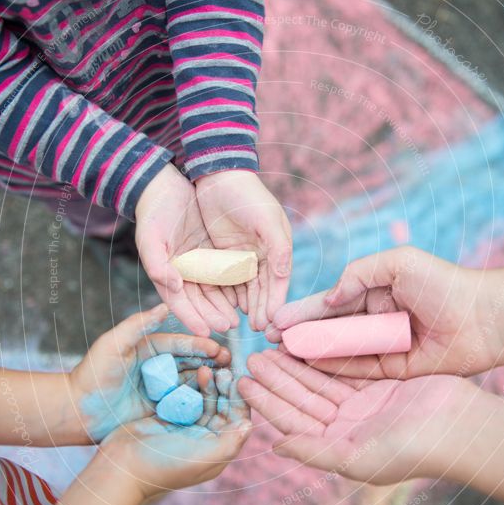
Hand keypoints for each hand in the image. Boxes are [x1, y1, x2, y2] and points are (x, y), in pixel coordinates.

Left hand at [69, 304, 230, 441]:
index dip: (201, 346)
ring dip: (211, 383)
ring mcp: (161, 389)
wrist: (77, 413)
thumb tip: (165, 305)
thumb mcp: (113, 344)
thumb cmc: (92, 376)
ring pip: (193, 383)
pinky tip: (215, 405)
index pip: (181, 344)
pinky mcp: (161, 410)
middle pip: (192, 362)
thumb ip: (138, 324)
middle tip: (232, 366)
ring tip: (229, 384)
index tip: (219, 348)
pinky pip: (185, 404)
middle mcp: (159, 367)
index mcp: (150, 348)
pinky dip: (201, 403)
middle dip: (213, 363)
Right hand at [101, 365, 250, 498]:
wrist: (121, 466)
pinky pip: (187, 396)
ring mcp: (187, 427)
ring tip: (207, 369)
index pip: (237, 420)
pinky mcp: (170, 417)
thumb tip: (249, 425)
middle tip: (223, 370)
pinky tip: (194, 371)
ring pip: (206, 399)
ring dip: (209, 384)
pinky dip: (192, 384)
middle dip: (225, 388)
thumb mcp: (202, 457)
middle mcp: (205, 439)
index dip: (240, 400)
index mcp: (217, 450)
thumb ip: (229, 442)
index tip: (238, 380)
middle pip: (223, 407)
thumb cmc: (164, 465)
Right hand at [135, 164, 239, 334]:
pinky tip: (243, 295)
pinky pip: (221, 273)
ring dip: (223, 305)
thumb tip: (175, 286)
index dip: (192, 318)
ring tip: (238, 317)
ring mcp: (195, 263)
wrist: (164, 187)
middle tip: (229, 326)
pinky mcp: (208, 253)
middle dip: (212, 315)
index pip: (179, 302)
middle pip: (198, 301)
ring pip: (211, 290)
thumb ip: (157, 264)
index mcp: (164, 274)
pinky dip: (230, 285)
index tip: (206, 331)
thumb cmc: (153, 212)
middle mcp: (180, 273)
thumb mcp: (150, 237)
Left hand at [195, 171, 291, 330]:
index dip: (275, 301)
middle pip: (262, 289)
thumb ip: (278, 247)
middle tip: (259, 328)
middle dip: (261, 308)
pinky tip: (228, 308)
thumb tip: (285, 274)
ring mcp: (242, 256)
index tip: (272, 320)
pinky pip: (227, 280)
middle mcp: (262, 255)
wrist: (217, 176)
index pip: (278, 281)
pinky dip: (229, 294)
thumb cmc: (247, 195)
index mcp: (277, 247)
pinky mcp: (224, 255)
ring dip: (247, 305)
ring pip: (246, 288)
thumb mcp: (266, 220)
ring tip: (244, 323)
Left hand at [238, 348, 470, 484]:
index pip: (293, 422)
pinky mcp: (380, 385)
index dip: (267, 403)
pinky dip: (323, 356)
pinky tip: (304, 343)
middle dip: (276, 379)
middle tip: (250, 358)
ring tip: (269, 348)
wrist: (457, 427)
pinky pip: (344, 367)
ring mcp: (363, 406)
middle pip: (302, 399)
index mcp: (338, 448)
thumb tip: (274, 447)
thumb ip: (313, 451)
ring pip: (319, 381)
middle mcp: (347, 428)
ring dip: (295, 366)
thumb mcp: (355, 457)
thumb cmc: (409, 450)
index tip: (243, 384)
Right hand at [266, 246, 503, 377]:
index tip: (275, 319)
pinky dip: (334, 368)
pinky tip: (310, 366)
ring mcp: (383, 346)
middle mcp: (374, 320)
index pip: (330, 303)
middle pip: (329, 329)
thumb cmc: (444, 283)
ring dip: (310, 353)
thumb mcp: (398, 263)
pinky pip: (358, 371)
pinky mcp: (394, 371)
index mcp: (374, 292)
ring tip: (280, 356)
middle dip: (299, 334)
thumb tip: (328, 298)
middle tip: (268, 342)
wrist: (484, 317)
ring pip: (339, 351)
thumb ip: (358, 274)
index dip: (302, 311)